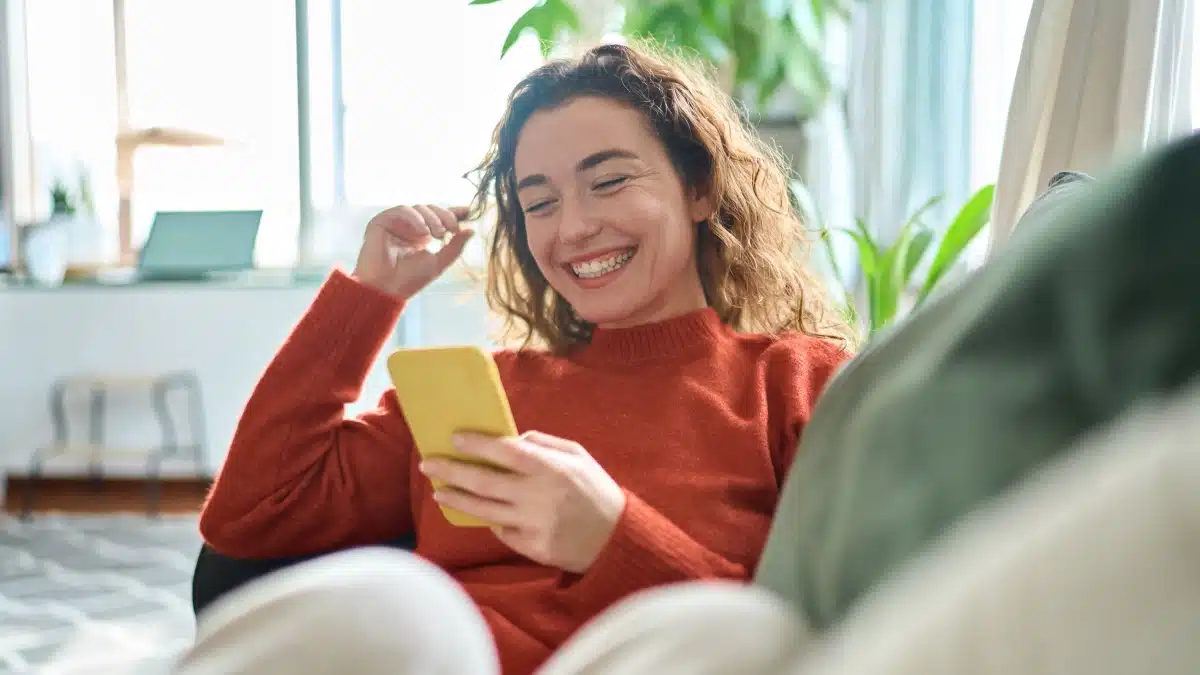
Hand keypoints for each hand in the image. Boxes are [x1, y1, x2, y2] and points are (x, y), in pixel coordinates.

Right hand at [352, 204, 474, 298]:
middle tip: (453, 229)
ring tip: (438, 234)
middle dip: (445, 216)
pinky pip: (402, 210)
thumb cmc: (409, 280)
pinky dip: (415, 218)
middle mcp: (409, 227)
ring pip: (419, 208)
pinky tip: (423, 231)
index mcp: (422, 235)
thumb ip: (455, 247)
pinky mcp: (382, 221)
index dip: (454, 212)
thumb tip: (471, 230)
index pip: (439, 218)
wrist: (385, 290)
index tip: (469, 211)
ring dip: (432, 218)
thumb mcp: (438, 263)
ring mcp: (396, 223)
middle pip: (431, 210)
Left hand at [419, 431, 626, 573]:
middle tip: (429, 464)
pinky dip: (491, 520)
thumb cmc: (596, 491)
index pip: (504, 451)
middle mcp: (537, 496)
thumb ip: (545, 443)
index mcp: (550, 468)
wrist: (617, 539)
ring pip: (483, 510)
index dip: (476, 444)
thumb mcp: (579, 456)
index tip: (453, 438)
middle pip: (483, 481)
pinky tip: (483, 512)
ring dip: (456, 499)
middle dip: (451, 470)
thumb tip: (512, 439)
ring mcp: (532, 524)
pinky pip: (501, 531)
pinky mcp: (531, 547)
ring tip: (438, 492)